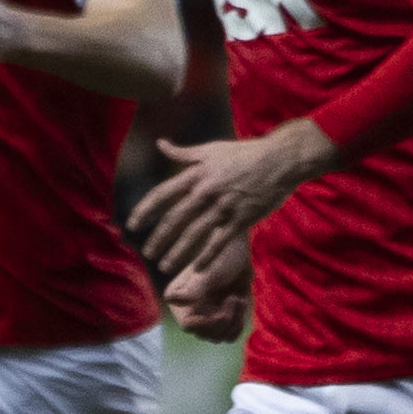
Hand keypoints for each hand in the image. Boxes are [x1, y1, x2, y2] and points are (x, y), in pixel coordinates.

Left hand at [130, 120, 334, 284]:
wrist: (281, 159)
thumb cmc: (245, 153)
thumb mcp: (212, 149)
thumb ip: (184, 153)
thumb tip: (161, 144)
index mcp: (197, 174)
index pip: (162, 194)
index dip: (145, 210)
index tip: (131, 225)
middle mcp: (206, 191)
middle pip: (175, 218)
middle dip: (158, 238)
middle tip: (146, 253)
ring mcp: (224, 206)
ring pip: (194, 233)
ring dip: (177, 251)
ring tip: (164, 265)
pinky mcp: (242, 219)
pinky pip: (220, 241)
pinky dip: (207, 256)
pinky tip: (196, 269)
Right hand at [164, 237, 249, 343]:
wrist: (235, 249)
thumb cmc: (219, 255)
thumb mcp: (207, 274)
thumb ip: (192, 289)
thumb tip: (171, 300)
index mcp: (178, 300)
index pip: (188, 325)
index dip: (206, 324)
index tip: (223, 313)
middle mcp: (189, 311)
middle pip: (205, 335)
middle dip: (224, 321)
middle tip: (233, 299)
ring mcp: (206, 315)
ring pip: (219, 337)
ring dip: (234, 322)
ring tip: (238, 299)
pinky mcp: (221, 317)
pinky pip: (230, 335)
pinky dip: (239, 325)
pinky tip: (242, 304)